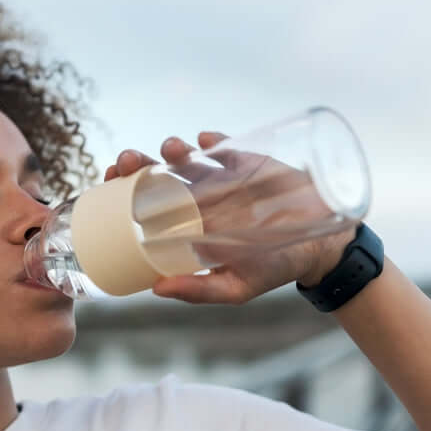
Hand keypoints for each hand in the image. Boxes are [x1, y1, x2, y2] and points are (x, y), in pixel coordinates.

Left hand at [104, 132, 358, 304]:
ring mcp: (224, 178)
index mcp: (189, 225)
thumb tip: (155, 289)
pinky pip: (227, 145)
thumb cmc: (274, 269)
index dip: (123, 191)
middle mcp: (201, 198)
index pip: (146, 204)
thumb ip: (199, 290)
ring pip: (189, 156)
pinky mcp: (251, 161)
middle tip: (127, 161)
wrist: (321, 248)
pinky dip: (215, 139)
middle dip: (139, 164)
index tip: (108, 181)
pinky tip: (207, 140)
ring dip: (173, 149)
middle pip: (159, 175)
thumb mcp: (236, 287)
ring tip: (169, 149)